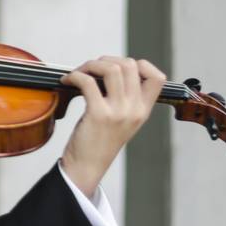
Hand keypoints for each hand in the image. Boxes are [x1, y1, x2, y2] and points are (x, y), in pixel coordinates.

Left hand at [60, 55, 166, 197]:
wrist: (87, 165)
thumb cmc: (99, 140)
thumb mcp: (123, 119)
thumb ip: (124, 98)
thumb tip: (108, 69)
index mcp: (143, 110)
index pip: (158, 77)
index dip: (140, 64)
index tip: (118, 67)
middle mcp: (135, 109)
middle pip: (130, 65)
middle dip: (106, 60)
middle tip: (90, 69)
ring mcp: (118, 112)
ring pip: (111, 69)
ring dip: (90, 65)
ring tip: (78, 73)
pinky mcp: (98, 114)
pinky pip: (87, 82)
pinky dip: (74, 76)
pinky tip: (67, 81)